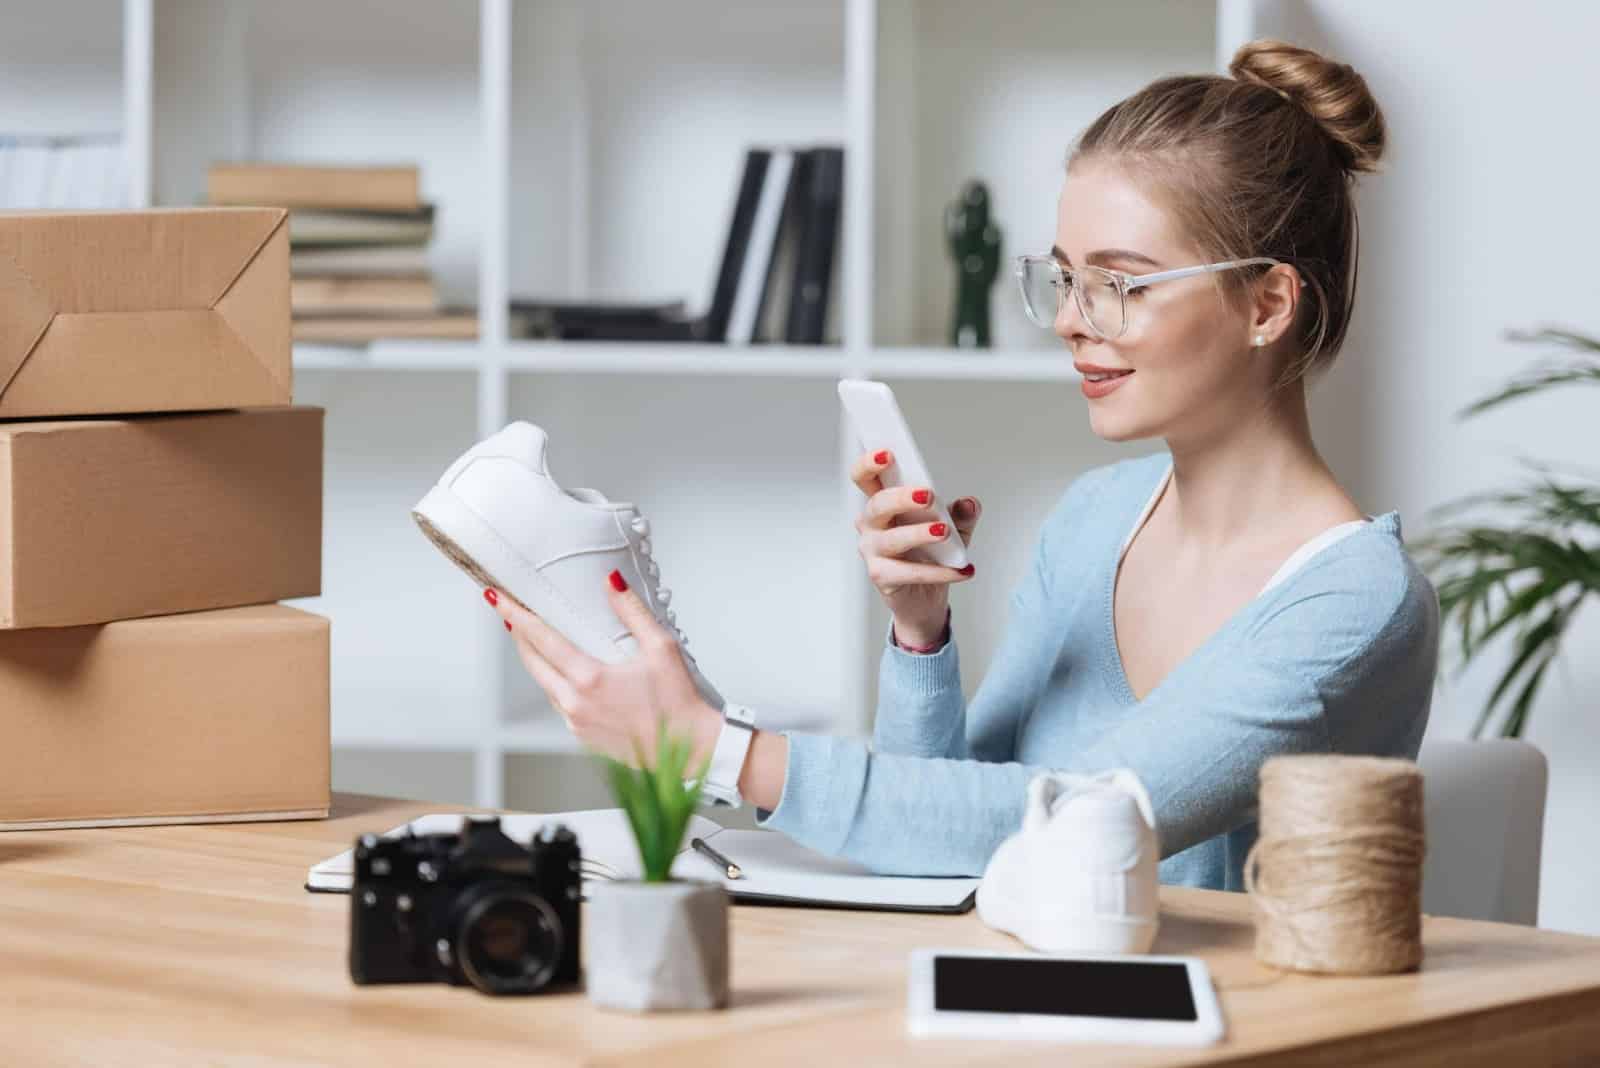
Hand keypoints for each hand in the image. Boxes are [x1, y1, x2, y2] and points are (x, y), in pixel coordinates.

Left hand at [487, 573, 722, 768]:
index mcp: (590, 679)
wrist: (689, 748)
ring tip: (534, 639)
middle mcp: (575, 704)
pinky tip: (565, 673)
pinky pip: (559, 704)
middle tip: (509, 612)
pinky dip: (555, 683)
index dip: (515, 614)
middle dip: (517, 634)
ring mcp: (576, 723)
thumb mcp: (661, 647)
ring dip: (535, 659)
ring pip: (543, 684)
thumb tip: (611, 582)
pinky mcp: (583, 737)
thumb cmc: (679, 702)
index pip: (540, 638)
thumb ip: (632, 611)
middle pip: (531, 661)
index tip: (496, 598)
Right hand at [849, 448, 980, 642]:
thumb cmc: (931, 556)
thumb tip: (969, 503)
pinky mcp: (882, 577)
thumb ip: (962, 515)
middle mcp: (872, 525)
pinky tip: (960, 569)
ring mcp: (873, 551)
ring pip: (891, 539)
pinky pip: (908, 572)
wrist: (925, 599)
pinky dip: (938, 572)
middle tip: (927, 495)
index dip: (870, 463)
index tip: (888, 453)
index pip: (866, 477)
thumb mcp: (954, 529)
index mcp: (883, 504)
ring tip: (944, 532)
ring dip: (919, 533)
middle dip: (901, 497)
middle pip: (877, 505)